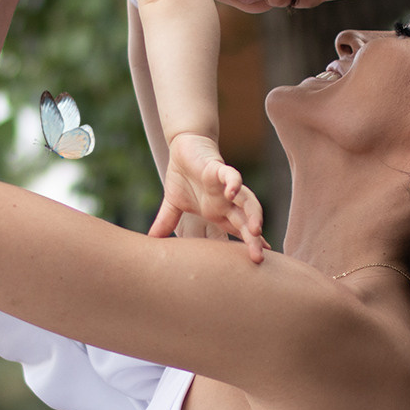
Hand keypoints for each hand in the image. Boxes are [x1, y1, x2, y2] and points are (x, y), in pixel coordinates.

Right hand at [149, 132, 266, 263]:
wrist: (185, 147)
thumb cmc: (183, 176)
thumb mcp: (173, 204)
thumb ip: (167, 223)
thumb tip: (151, 240)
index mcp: (219, 212)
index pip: (238, 231)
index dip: (249, 245)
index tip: (257, 262)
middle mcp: (226, 202)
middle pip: (246, 223)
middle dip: (253, 240)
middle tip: (258, 258)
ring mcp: (225, 186)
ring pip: (247, 201)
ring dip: (253, 214)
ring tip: (255, 230)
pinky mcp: (219, 169)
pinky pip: (231, 176)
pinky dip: (233, 183)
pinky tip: (231, 192)